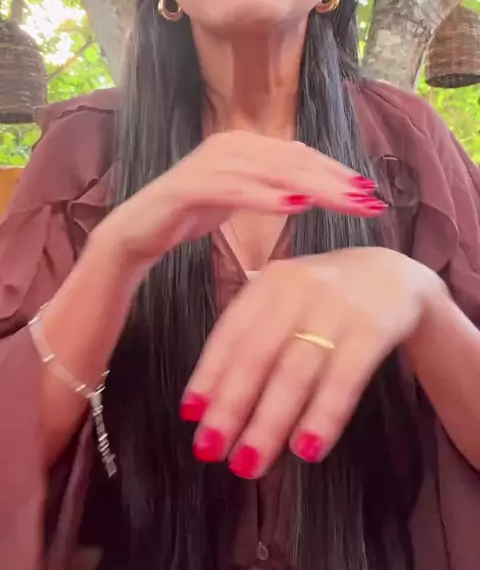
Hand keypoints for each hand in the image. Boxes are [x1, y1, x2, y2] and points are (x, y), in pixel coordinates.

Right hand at [98, 131, 385, 271]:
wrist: (137, 229)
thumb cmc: (190, 215)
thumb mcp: (238, 196)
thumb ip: (270, 186)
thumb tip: (310, 188)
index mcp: (243, 145)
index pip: (299, 155)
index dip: (336, 172)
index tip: (368, 193)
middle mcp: (230, 145)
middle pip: (293, 161)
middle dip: (335, 181)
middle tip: (369, 201)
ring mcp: (210, 162)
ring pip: (271, 172)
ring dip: (313, 187)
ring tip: (344, 203)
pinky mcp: (191, 185)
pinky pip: (235, 189)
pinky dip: (266, 196)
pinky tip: (294, 206)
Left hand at [182, 247, 441, 477]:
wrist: (396, 275)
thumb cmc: (326, 300)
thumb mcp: (287, 300)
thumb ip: (253, 336)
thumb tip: (206, 402)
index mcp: (271, 282)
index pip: (231, 331)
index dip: (208, 374)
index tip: (190, 416)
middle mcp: (299, 288)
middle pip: (258, 353)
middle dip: (231, 405)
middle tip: (210, 450)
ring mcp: (338, 306)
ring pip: (296, 370)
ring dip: (269, 421)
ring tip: (250, 462)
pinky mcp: (374, 327)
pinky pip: (344, 378)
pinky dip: (323, 415)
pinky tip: (307, 449)